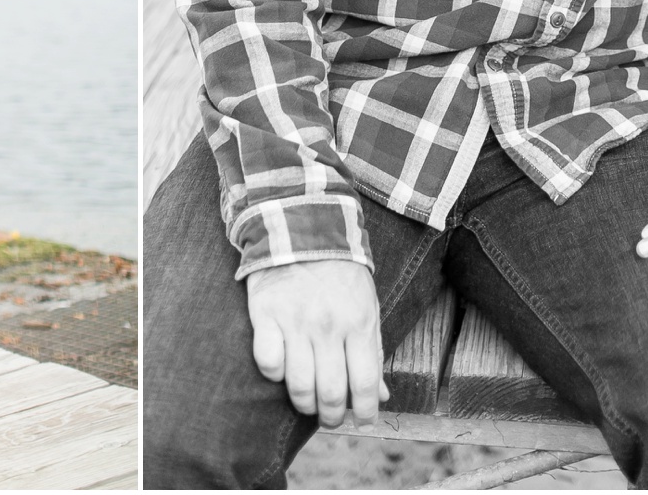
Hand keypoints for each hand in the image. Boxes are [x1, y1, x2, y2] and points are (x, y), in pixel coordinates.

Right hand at [244, 258, 387, 428]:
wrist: (302, 228)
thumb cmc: (340, 273)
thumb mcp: (367, 306)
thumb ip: (373, 351)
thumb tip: (381, 394)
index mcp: (359, 323)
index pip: (366, 384)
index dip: (366, 412)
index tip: (362, 420)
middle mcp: (328, 326)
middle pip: (331, 392)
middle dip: (332, 417)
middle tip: (330, 418)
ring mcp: (295, 321)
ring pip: (298, 385)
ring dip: (305, 404)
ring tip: (308, 402)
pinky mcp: (265, 314)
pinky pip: (268, 363)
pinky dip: (275, 375)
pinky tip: (283, 369)